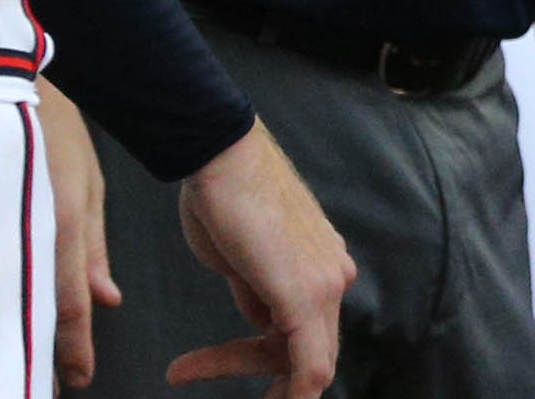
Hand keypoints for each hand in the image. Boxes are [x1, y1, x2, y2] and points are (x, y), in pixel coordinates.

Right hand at [37, 84, 116, 388]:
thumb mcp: (88, 184)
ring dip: (19, 329)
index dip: (74, 347)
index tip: (80, 380)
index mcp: (61, 223)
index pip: (68, 300)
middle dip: (45, 350)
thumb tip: (107, 300)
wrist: (1, 80)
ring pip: (11, 294)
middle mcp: (27, 231)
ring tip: (25, 363)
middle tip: (52, 385)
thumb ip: (95, 248)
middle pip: (36, 307)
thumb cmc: (53, 126)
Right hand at [166, 123, 354, 394]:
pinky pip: (310, 365)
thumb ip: (258, 292)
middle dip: (276, 381)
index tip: (258, 385)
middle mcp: (336, 275)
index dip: (284, 365)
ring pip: (308, 361)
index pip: (312, 331)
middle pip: (314, 351)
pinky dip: (293, 394)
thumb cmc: (223, 199)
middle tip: (242, 395)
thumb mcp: (241, 261)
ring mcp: (326, 284)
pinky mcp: (306, 296)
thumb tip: (261, 320)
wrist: (219, 158)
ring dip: (263, 382)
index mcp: (324, 263)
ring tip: (198, 378)